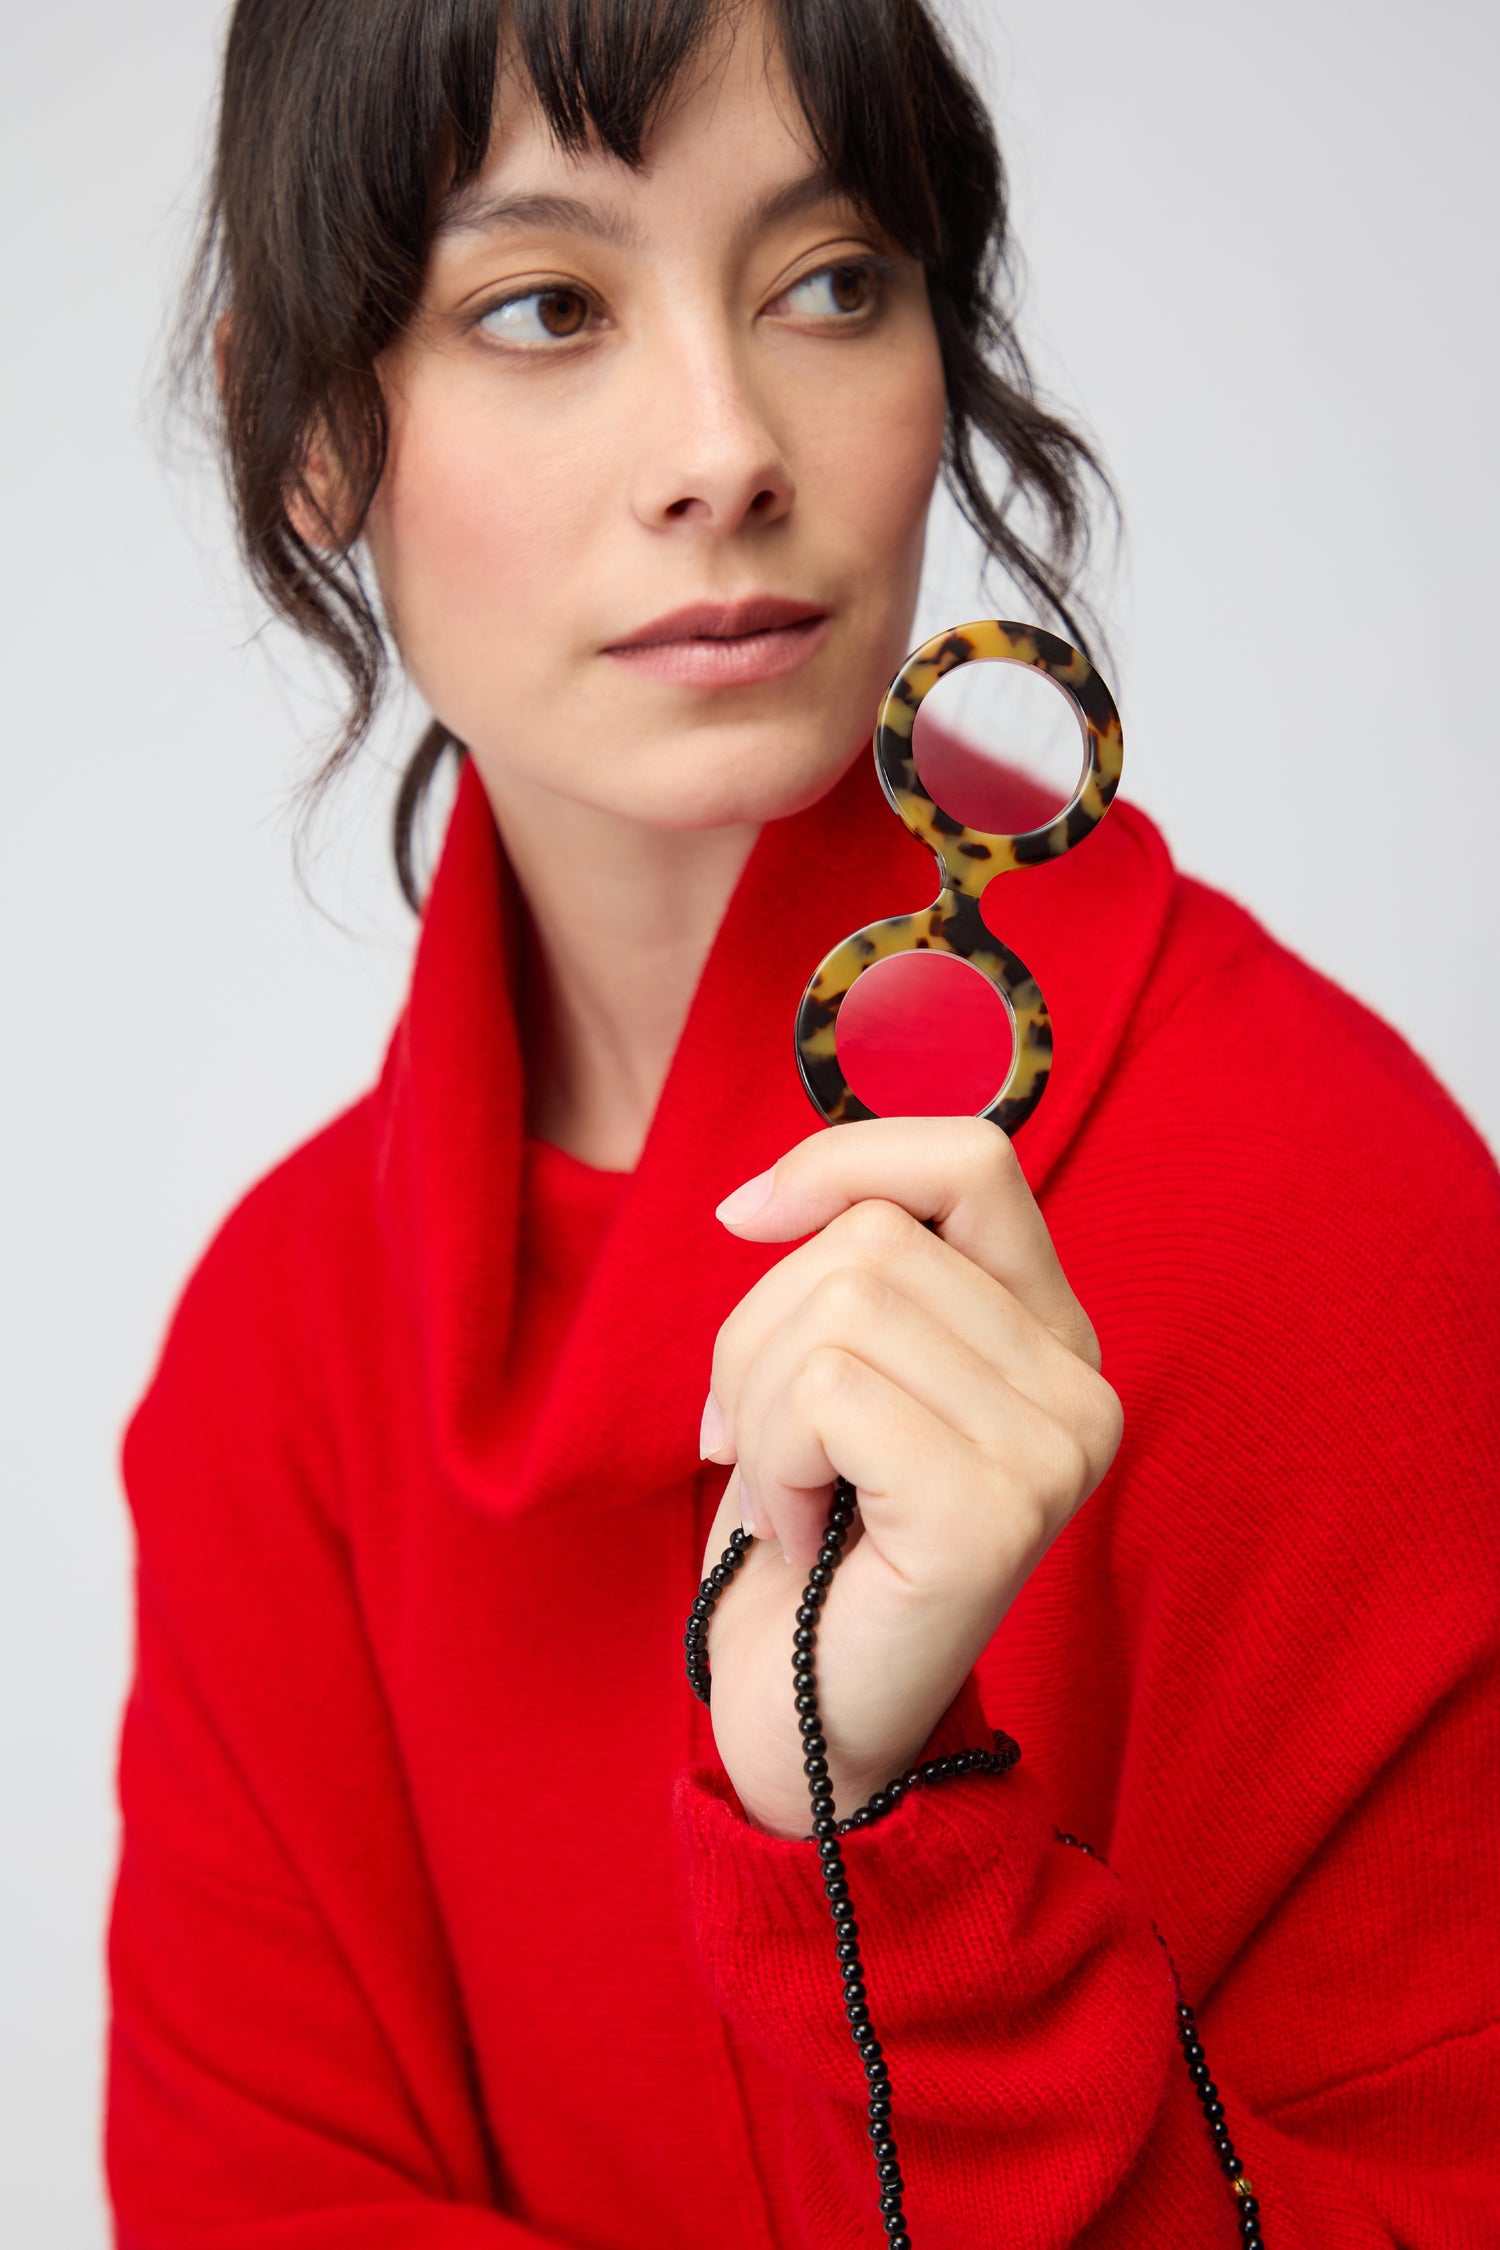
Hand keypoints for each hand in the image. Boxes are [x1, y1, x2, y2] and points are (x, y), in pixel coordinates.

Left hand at [697, 1115, 1121, 1839]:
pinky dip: (771, 1455)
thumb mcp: (827, 1369)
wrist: (808, 1724)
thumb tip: (761, 1200)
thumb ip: (845, 1273)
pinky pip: (828, 1390)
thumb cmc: (808, 1539)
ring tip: (780, 1491)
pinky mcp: (999, 1509)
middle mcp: (1079, 1381)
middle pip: (872, 1237)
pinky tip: (794, 1530)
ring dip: (756, 1401)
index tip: (743, 1219)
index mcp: (1047, 1329)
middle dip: (757, 1328)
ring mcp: (1055, 1446)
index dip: (841, 1160)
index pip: (969, 1159)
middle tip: (750, 1439)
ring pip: (841, 1305)